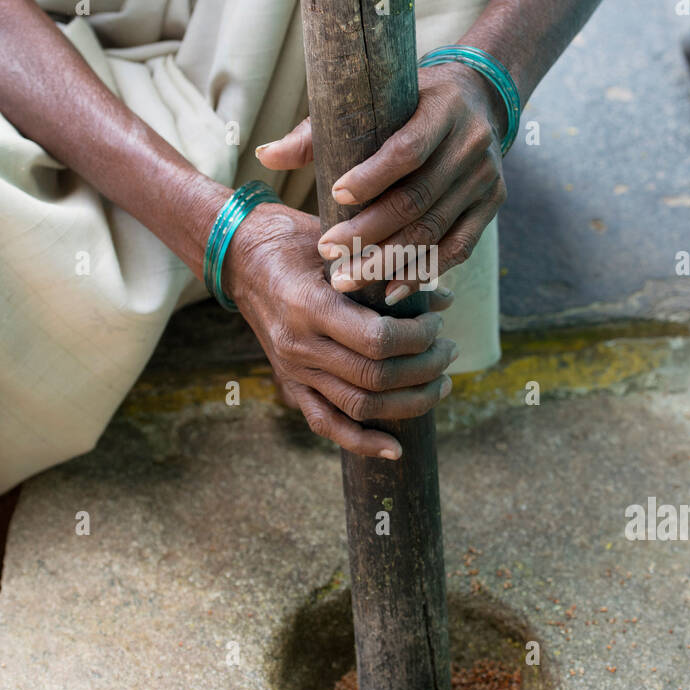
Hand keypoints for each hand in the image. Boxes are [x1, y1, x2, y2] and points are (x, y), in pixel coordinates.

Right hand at [224, 202, 457, 456]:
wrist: (240, 257)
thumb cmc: (294, 240)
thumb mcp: (340, 244)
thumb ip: (389, 272)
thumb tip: (445, 299)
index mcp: (310, 306)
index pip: (377, 340)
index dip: (418, 338)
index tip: (438, 322)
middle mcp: (300, 345)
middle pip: (375, 377)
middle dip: (424, 369)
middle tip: (449, 351)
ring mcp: (294, 371)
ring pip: (359, 406)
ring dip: (409, 402)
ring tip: (441, 383)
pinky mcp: (291, 385)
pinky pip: (326, 424)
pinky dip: (362, 442)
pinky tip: (396, 449)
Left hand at [257, 62, 507, 303]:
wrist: (477, 98)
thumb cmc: (407, 101)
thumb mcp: (371, 101)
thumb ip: (316, 131)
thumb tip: (265, 154)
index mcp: (443, 108)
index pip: (408, 149)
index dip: (372, 176)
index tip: (335, 195)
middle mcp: (471, 144)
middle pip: (417, 199)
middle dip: (369, 233)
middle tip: (328, 253)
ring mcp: (485, 178)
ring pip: (434, 229)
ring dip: (389, 260)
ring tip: (348, 279)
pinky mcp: (491, 204)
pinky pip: (459, 247)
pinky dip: (425, 271)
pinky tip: (392, 289)